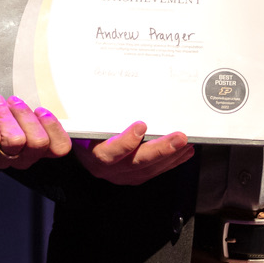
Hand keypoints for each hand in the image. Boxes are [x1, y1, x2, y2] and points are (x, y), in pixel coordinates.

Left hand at [0, 80, 72, 169]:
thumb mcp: (19, 100)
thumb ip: (35, 100)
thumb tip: (44, 91)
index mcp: (39, 146)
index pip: (60, 148)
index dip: (55, 129)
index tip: (41, 109)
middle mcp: (23, 157)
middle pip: (38, 143)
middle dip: (26, 116)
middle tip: (13, 100)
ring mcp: (1, 160)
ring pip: (15, 141)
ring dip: (5, 115)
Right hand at [78, 121, 194, 185]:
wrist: (77, 145)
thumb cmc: (83, 128)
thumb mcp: (83, 118)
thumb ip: (93, 110)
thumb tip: (105, 86)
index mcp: (93, 153)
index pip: (109, 153)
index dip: (126, 142)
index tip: (141, 125)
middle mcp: (107, 168)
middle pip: (136, 162)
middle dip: (161, 150)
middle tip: (179, 137)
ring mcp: (121, 174)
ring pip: (149, 169)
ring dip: (171, 156)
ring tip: (185, 143)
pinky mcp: (133, 176)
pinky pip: (154, 171)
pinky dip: (171, 162)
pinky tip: (184, 152)